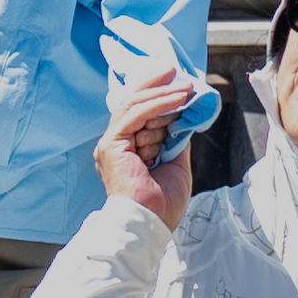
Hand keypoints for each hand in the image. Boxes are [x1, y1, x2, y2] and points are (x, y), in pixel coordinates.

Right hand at [95, 60, 196, 230]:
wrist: (149, 224)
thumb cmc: (161, 203)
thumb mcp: (175, 163)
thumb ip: (175, 139)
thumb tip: (185, 117)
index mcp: (127, 148)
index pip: (137, 111)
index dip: (154, 93)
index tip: (175, 81)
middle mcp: (116, 143)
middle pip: (133, 103)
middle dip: (157, 86)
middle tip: (178, 74)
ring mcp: (111, 143)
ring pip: (135, 105)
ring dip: (163, 94)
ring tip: (185, 88)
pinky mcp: (112, 144)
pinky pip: (136, 115)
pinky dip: (158, 104)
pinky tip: (177, 99)